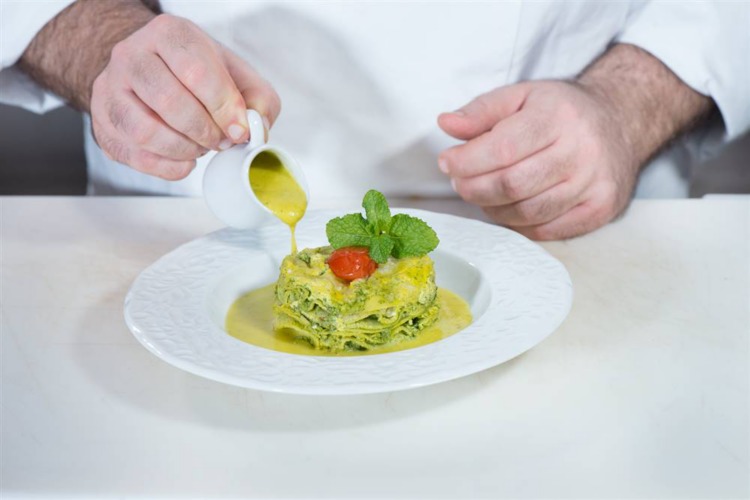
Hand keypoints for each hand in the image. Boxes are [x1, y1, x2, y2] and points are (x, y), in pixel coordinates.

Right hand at [91, 14, 280, 179]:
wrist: (153, 70)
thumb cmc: (197, 73)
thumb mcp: (237, 75)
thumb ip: (258, 99)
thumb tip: (255, 129)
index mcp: (168, 34)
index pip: (196, 72)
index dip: (224, 108)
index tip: (239, 129)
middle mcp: (132, 55)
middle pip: (169, 102)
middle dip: (205, 131)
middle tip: (221, 140)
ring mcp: (110, 89)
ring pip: (145, 131)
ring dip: (184, 150)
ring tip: (200, 147)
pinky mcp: (103, 123)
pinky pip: (134, 155)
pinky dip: (167, 167)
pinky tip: (184, 160)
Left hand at [437, 80, 637, 239]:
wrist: (622, 119)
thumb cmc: (562, 110)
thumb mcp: (522, 95)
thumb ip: (481, 110)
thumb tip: (446, 123)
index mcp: (557, 116)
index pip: (502, 148)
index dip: (467, 161)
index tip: (448, 163)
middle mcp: (581, 150)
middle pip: (512, 185)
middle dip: (474, 188)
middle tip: (460, 183)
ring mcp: (594, 183)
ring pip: (527, 212)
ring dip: (493, 209)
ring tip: (484, 194)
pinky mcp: (601, 209)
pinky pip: (547, 230)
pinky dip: (519, 225)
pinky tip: (510, 208)